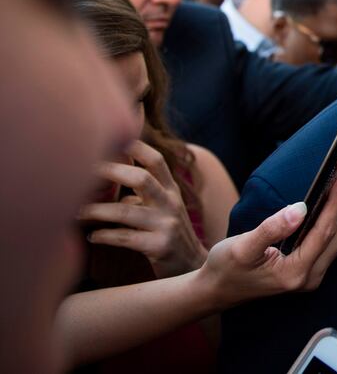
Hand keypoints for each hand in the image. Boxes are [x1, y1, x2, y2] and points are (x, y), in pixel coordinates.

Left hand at [79, 140, 207, 277]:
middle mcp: (171, 203)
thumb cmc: (168, 233)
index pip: (156, 161)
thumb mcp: (162, 208)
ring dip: (96, 211)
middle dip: (110, 172)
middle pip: (141, 178)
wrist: (191, 266)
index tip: (111, 139)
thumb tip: (106, 183)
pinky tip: (92, 236)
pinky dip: (104, 235)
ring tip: (76, 212)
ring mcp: (167, 225)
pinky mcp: (160, 247)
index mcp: (171, 190)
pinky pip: (125, 238)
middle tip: (82, 172)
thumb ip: (140, 194)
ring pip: (125, 212)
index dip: (136, 148)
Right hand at [195, 166, 336, 308]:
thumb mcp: (242, 247)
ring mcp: (314, 274)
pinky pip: (335, 240)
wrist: (217, 291)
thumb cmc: (226, 268)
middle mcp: (311, 277)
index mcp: (295, 273)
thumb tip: (300, 208)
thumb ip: (271, 229)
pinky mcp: (312, 268)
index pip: (326, 230)